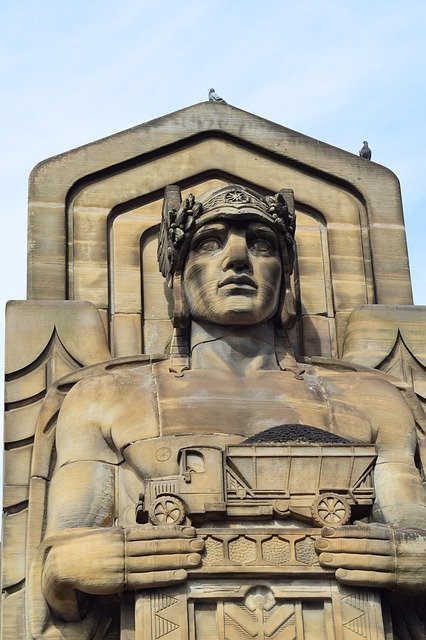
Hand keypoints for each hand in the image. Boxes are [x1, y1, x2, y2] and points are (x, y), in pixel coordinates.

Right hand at [41, 525, 202, 620]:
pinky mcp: (118, 580)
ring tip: (197, 559)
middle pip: (159, 545)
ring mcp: (121, 563)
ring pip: (156, 560)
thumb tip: (142, 534)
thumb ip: (123, 536)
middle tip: (201, 544)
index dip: (174, 532)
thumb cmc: (84, 550)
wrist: (61, 564)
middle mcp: (124, 546)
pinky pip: (146, 579)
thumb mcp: (105, 536)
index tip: (190, 531)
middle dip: (182, 545)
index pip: (153, 532)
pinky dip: (165, 576)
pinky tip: (180, 574)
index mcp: (121, 533)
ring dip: (179, 559)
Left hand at [315, 524, 425, 593]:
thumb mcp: (400, 533)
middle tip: (318, 546)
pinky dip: (357, 577)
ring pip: (364, 561)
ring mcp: (394, 564)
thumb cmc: (418, 547)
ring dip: (341, 560)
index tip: (325, 531)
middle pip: (359, 545)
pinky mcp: (398, 581)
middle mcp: (391, 547)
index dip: (341, 531)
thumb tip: (357, 525)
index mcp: (390, 534)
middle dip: (337, 545)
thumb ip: (378, 530)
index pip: (361, 531)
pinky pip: (374, 578)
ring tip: (323, 560)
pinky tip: (341, 575)